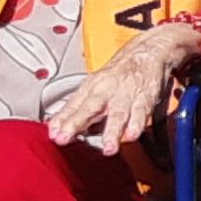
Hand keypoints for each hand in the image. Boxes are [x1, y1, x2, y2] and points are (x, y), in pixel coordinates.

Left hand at [51, 24, 195, 154]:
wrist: (148, 51)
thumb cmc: (119, 72)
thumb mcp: (96, 85)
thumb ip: (80, 108)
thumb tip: (60, 127)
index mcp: (92, 86)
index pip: (73, 105)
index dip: (62, 119)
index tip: (52, 133)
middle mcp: (107, 90)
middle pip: (90, 108)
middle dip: (76, 123)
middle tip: (64, 138)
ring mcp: (126, 93)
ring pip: (118, 113)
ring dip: (112, 132)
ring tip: (108, 149)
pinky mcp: (146, 96)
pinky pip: (141, 111)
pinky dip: (137, 124)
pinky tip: (132, 136)